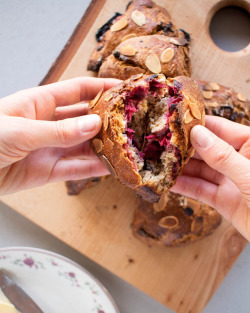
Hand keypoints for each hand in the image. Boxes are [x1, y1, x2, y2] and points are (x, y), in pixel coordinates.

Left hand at [0, 77, 118, 194]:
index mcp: (39, 103)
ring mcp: (50, 148)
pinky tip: (111, 166)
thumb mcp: (20, 130)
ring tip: (126, 147)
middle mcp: (49, 124)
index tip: (124, 88)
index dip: (101, 88)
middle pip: (85, 119)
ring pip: (84, 146)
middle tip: (131, 121)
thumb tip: (94, 124)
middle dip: (108, 119)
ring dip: (104, 146)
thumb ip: (59, 130)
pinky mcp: (48, 172)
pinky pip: (76, 169)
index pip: (77, 90)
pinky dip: (94, 168)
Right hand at [171, 115, 249, 240]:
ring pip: (201, 170)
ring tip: (159, 161)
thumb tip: (197, 135)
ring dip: (181, 168)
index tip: (175, 121)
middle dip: (184, 147)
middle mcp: (238, 160)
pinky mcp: (223, 200)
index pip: (220, 128)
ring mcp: (230, 180)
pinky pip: (200, 190)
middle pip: (206, 149)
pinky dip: (184, 187)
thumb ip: (222, 156)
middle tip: (160, 143)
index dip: (198, 124)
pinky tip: (168, 182)